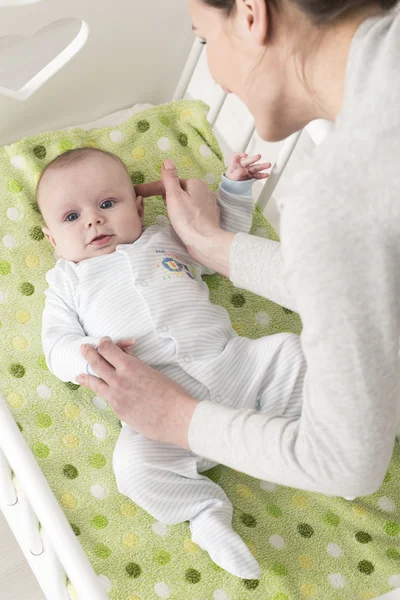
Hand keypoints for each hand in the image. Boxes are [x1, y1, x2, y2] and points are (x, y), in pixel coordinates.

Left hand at [76, 338, 198, 447]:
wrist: (176, 418)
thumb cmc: (171, 393)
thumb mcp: (153, 371)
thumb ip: (136, 362)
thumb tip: (126, 354)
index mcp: (129, 366)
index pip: (107, 349)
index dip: (104, 343)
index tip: (104, 342)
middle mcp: (118, 380)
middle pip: (96, 363)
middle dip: (88, 353)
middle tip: (84, 349)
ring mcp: (116, 397)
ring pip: (94, 383)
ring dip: (86, 375)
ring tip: (79, 374)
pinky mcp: (118, 411)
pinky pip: (106, 398)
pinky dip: (101, 392)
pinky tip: (96, 392)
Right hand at [161, 159, 225, 263]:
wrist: (205, 242)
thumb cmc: (187, 220)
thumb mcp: (174, 196)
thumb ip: (170, 178)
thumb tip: (167, 162)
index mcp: (196, 183)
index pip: (171, 183)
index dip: (154, 189)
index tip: (138, 193)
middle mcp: (205, 190)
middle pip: (180, 191)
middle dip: (169, 198)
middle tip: (165, 208)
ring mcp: (209, 205)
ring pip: (187, 201)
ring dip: (177, 206)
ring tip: (173, 217)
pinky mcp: (210, 217)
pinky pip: (193, 211)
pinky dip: (186, 214)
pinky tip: (184, 222)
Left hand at [226, 153, 270, 181]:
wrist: (233, 188)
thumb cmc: (231, 180)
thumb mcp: (232, 177)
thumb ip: (237, 173)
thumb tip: (245, 170)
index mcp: (235, 164)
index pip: (236, 156)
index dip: (240, 154)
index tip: (245, 155)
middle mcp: (242, 166)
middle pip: (248, 161)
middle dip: (254, 159)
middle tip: (259, 156)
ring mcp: (247, 171)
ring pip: (255, 168)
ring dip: (262, 166)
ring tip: (268, 165)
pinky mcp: (251, 176)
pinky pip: (257, 175)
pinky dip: (261, 175)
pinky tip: (266, 174)